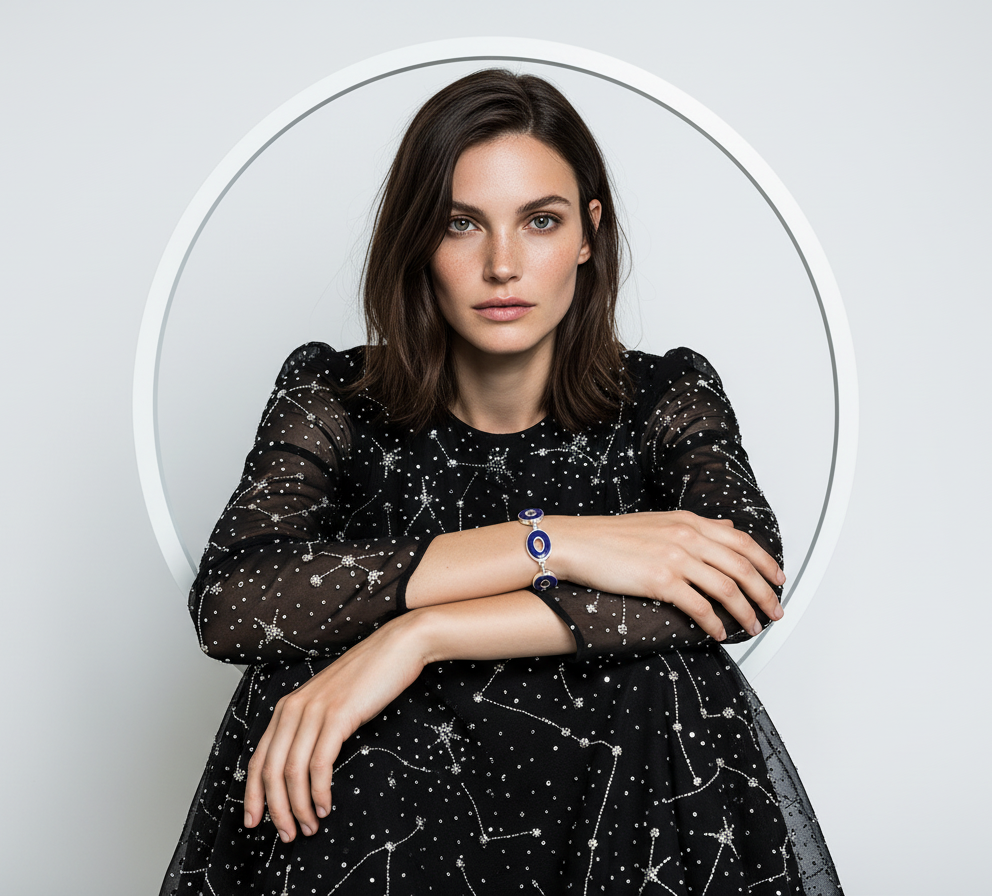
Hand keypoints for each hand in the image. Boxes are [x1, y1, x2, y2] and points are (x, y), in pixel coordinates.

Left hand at [243, 614, 425, 841]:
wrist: (396, 648)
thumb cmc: (368, 677)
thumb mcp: (330, 702)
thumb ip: (312, 726)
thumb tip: (302, 767)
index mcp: (287, 706)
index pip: (258, 758)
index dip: (253, 794)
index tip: (254, 821)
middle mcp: (294, 708)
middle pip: (270, 770)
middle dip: (275, 809)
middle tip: (288, 835)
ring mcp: (315, 711)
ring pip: (292, 771)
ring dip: (297, 807)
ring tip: (308, 827)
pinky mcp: (338, 715)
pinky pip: (320, 763)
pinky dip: (319, 791)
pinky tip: (325, 806)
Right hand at [553, 510, 784, 641]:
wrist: (578, 543)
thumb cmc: (612, 536)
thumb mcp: (661, 521)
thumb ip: (696, 526)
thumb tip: (726, 527)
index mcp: (690, 521)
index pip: (742, 542)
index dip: (766, 563)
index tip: (778, 580)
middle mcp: (687, 536)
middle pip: (742, 567)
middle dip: (765, 593)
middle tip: (775, 611)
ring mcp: (675, 558)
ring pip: (727, 588)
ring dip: (746, 612)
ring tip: (753, 626)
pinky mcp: (660, 580)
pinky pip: (699, 607)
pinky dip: (714, 623)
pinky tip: (719, 633)